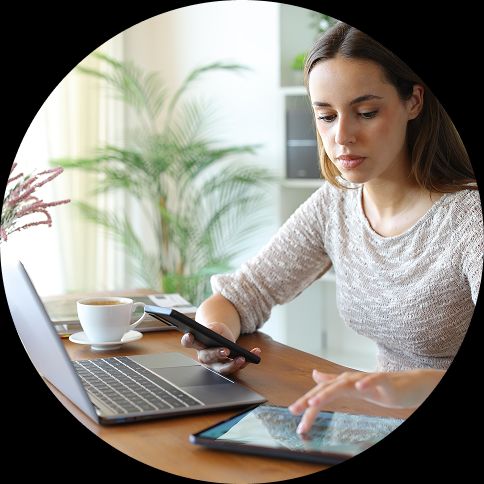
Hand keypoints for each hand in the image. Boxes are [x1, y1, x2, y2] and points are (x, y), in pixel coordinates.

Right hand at [180, 321, 261, 374]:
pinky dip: (249, 359)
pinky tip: (256, 352)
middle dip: (216, 354)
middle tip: (225, 350)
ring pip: (223, 368)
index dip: (187, 340)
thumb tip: (211, 332)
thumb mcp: (214, 326)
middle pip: (208, 357)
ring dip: (233, 364)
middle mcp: (205, 357)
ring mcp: (217, 364)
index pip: (188, 342)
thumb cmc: (215, 331)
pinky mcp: (230, 366)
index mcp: (198, 344)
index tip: (190, 335)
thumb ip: (211, 329)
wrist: (222, 335)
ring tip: (242, 358)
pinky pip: (239, 365)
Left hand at [288, 368, 444, 433]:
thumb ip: (333, 382)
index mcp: (344, 384)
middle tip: (295, 410)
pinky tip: (359, 387)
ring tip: (315, 402)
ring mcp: (367, 379)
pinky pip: (374, 380)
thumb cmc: (381, 387)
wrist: (410, 384)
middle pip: (327, 388)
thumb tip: (314, 375)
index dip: (306, 402)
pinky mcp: (384, 380)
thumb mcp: (354, 387)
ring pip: (344, 383)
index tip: (294, 415)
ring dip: (328, 391)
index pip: (321, 393)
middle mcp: (352, 379)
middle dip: (310, 399)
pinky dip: (366, 382)